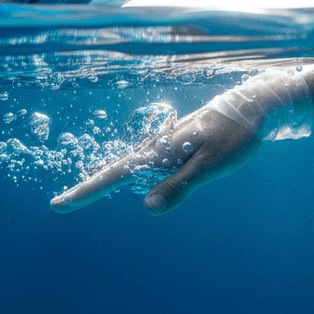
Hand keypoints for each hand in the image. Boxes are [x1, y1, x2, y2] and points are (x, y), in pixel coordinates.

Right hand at [50, 107, 262, 214]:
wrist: (253, 105)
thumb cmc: (236, 137)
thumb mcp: (211, 166)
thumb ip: (180, 186)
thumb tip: (148, 208)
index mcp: (160, 152)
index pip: (115, 176)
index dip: (87, 191)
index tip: (61, 203)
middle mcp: (156, 146)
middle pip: (113, 170)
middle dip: (87, 186)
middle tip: (59, 203)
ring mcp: (163, 143)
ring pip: (126, 163)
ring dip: (102, 176)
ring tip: (81, 187)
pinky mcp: (173, 142)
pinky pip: (141, 158)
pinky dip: (123, 167)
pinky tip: (122, 170)